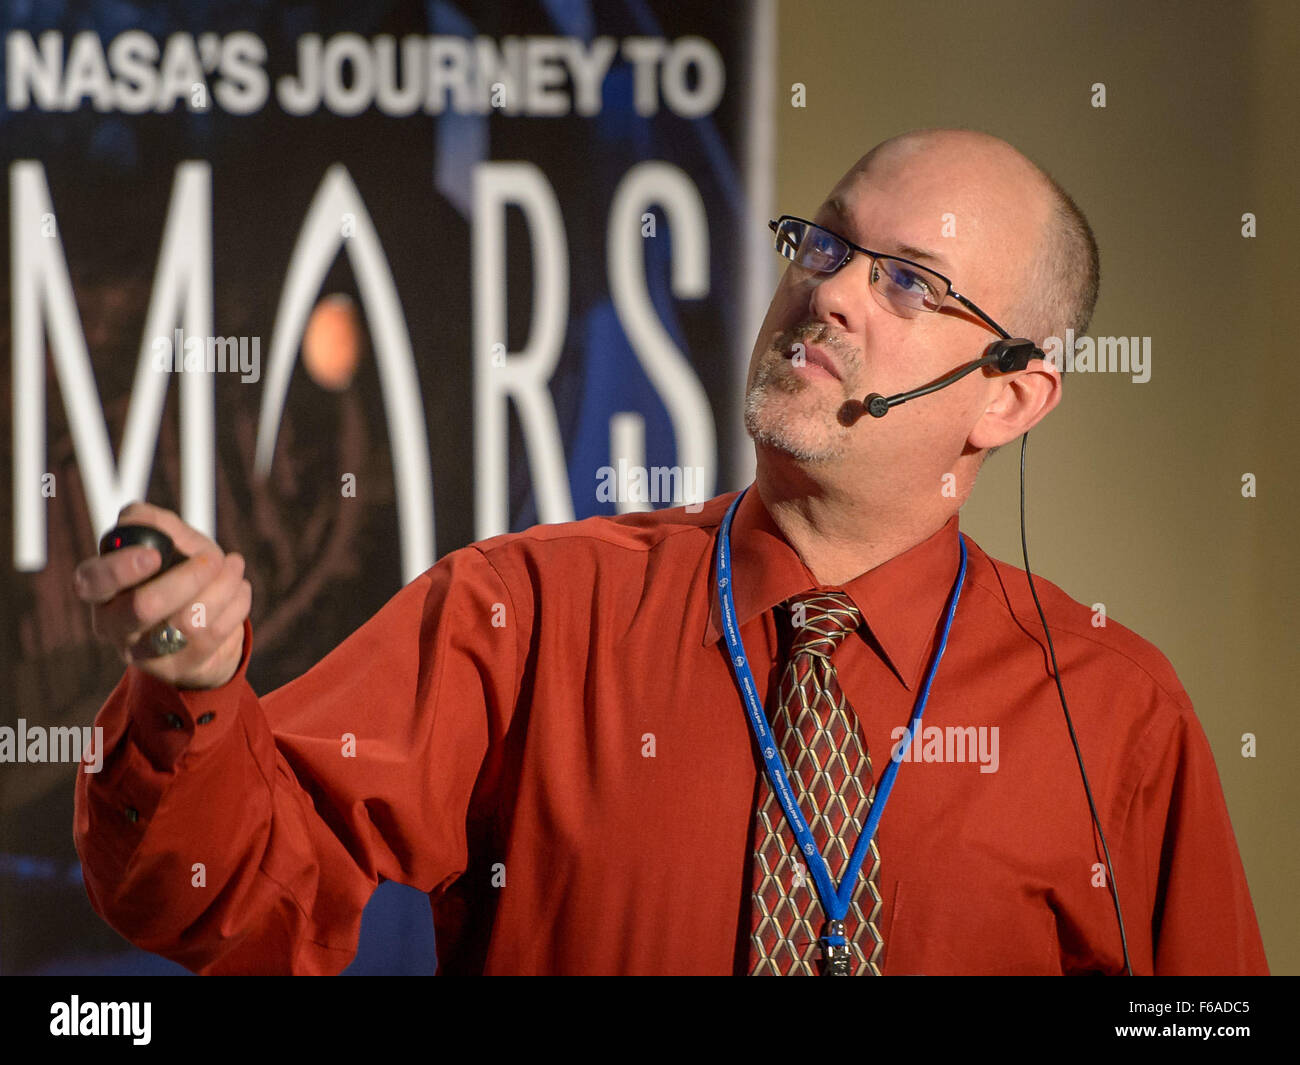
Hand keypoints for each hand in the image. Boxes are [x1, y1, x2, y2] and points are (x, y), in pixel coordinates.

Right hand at [74, 502, 251, 688]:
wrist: (206, 619)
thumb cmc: (178, 570)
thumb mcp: (168, 542)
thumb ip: (151, 523)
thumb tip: (134, 520)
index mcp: (102, 590)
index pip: (91, 582)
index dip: (120, 569)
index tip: (155, 555)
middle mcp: (114, 626)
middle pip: (144, 606)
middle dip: (188, 577)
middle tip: (212, 557)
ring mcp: (146, 653)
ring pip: (188, 622)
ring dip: (222, 587)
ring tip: (234, 565)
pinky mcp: (181, 667)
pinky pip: (215, 634)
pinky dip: (236, 603)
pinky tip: (240, 587)